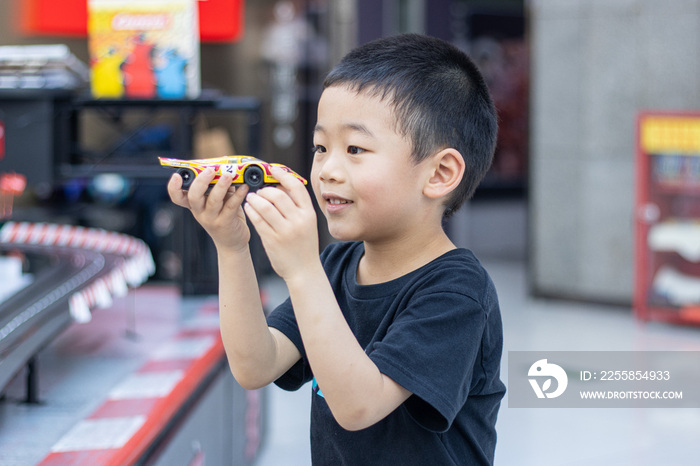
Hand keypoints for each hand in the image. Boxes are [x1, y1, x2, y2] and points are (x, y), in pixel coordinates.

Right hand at [167, 167, 249, 251]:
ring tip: (228, 175)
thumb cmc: (224, 217)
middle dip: (201, 182)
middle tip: (210, 170)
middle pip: (194, 197)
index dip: (174, 187)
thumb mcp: (217, 202)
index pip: (177, 197)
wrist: (232, 242)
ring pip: (213, 201)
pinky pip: (231, 206)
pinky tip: (244, 187)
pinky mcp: (226, 223)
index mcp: (194, 205)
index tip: (176, 176)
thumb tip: (225, 169)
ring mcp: (212, 219)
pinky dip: (238, 195)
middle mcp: (200, 212)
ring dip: (221, 186)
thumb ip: (218, 187)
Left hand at [244, 166, 318, 280]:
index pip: (296, 187)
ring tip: (251, 198)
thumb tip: (280, 185)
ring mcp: (285, 231)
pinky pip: (258, 220)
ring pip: (265, 207)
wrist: (304, 271)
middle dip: (265, 190)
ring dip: (255, 199)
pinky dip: (251, 211)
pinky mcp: (272, 240)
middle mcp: (298, 221)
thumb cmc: (304, 246)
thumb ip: (297, 207)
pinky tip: (249, 208)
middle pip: (278, 195)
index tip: (273, 169)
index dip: (283, 175)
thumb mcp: (307, 224)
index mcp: (309, 214)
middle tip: (259, 191)